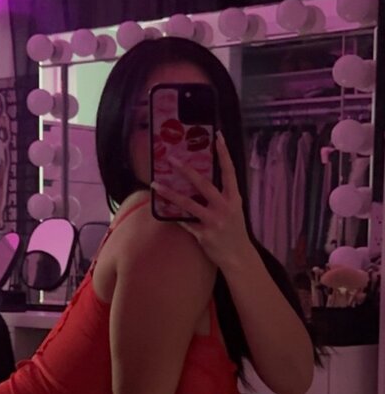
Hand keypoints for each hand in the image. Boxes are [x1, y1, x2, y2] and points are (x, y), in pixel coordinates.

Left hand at [151, 131, 252, 271]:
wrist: (238, 257)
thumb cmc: (234, 231)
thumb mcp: (233, 210)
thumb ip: (220, 196)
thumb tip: (200, 180)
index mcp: (233, 198)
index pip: (229, 171)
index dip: (224, 154)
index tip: (217, 137)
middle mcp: (224, 207)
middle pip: (203, 184)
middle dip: (186, 170)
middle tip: (172, 158)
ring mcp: (213, 221)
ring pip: (188, 204)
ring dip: (170, 193)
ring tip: (155, 184)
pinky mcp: (203, 234)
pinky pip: (184, 222)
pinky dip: (174, 215)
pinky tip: (162, 209)